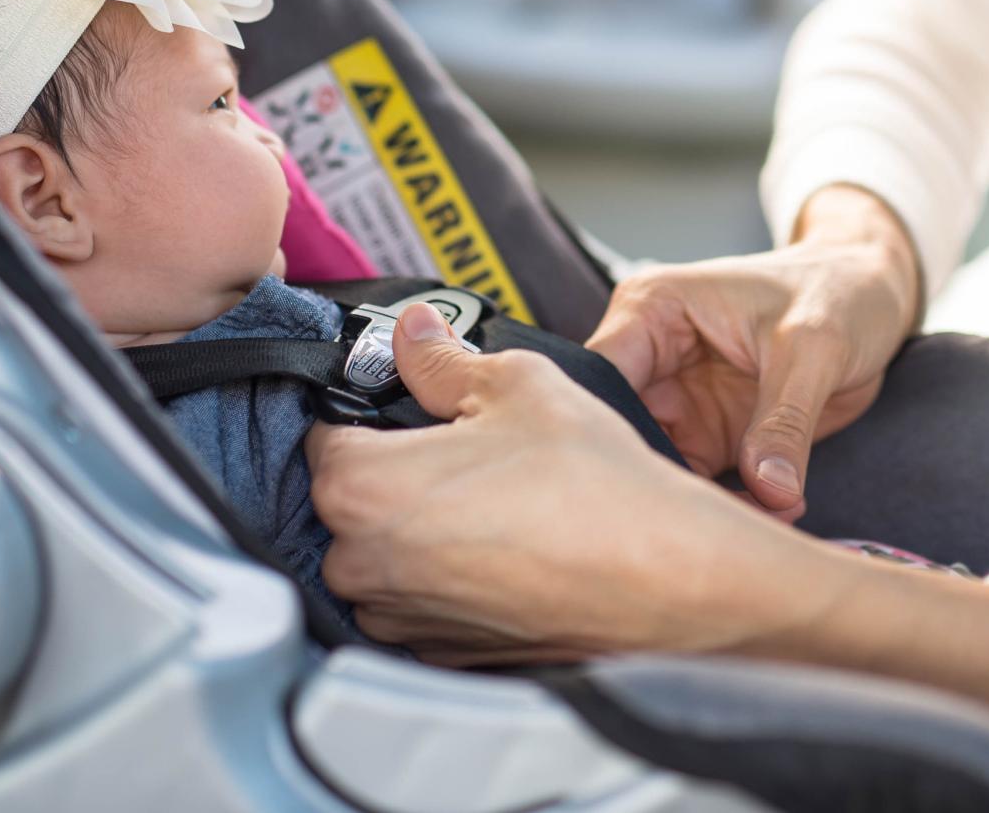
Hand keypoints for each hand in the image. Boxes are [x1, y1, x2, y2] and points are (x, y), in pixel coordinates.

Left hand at [304, 304, 819, 663]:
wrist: (663, 579)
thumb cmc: (593, 488)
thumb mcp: (517, 384)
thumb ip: (444, 359)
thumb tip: (415, 334)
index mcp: (361, 489)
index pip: (324, 430)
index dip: (368, 406)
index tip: (408, 401)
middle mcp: (362, 566)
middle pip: (349, 497)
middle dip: (396, 468)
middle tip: (468, 445)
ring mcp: (402, 618)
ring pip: (384, 552)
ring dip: (421, 524)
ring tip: (499, 497)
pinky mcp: (442, 653)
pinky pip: (421, 597)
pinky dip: (450, 572)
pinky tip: (509, 544)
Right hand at [585, 185, 920, 520]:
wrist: (874, 296)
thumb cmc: (837, 290)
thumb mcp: (814, 347)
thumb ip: (784, 420)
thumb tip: (770, 493)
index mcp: (652, 311)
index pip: (600, 379)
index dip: (606, 436)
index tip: (643, 492)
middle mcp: (653, 359)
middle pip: (620, 436)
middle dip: (655, 486)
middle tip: (697, 530)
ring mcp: (680, 404)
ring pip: (660, 470)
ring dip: (697, 508)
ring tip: (749, 530)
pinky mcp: (711, 437)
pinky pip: (702, 486)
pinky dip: (731, 509)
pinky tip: (771, 520)